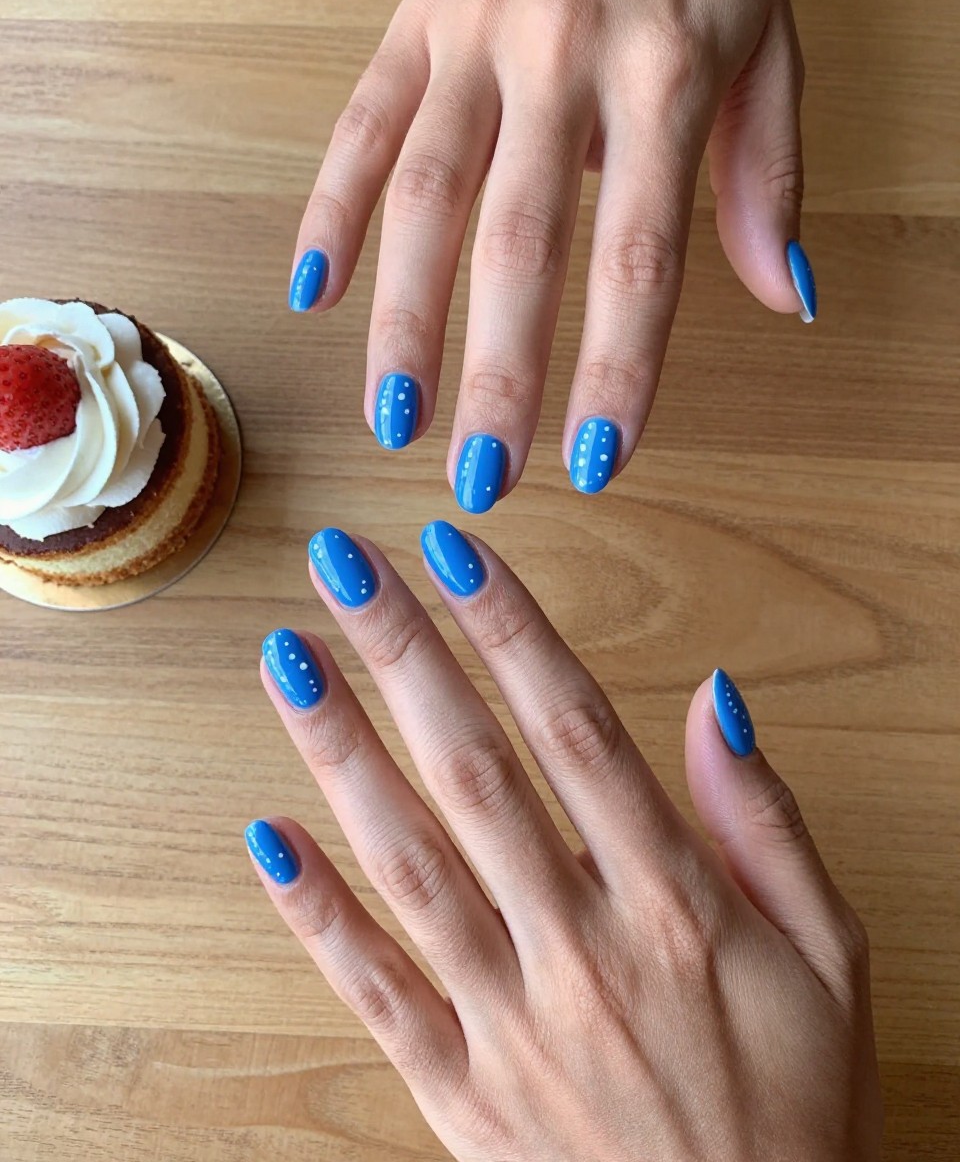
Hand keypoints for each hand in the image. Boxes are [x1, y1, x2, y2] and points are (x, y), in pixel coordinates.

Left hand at [248, 523, 881, 1160]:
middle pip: (477, 772)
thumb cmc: (797, 1109)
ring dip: (340, 753)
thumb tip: (714, 699)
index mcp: (676, 902)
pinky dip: (315, 912)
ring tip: (287, 659)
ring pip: (409, 862)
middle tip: (344, 565)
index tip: (456, 550)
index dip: (512, 630)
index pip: (579, 730)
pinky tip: (266, 832)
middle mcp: (582, 947)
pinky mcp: (460, 1092)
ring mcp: (511, 1022)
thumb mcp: (831, 956)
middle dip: (405, 655)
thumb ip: (766, 821)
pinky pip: (375, 990)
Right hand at [288, 0, 815, 508]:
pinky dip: (329, 210)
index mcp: (663, 73)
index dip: (617, 369)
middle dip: (499, 373)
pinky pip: (360, 126)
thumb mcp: (769, 47)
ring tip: (395, 419)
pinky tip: (314, 294)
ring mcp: (472, 37)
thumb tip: (784, 298)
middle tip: (482, 478)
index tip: (595, 462)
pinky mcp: (414, 23)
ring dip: (402, 320)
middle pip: (518, 243)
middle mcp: (559, 57)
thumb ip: (768, 177)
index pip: (639, 254)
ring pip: (421, 196)